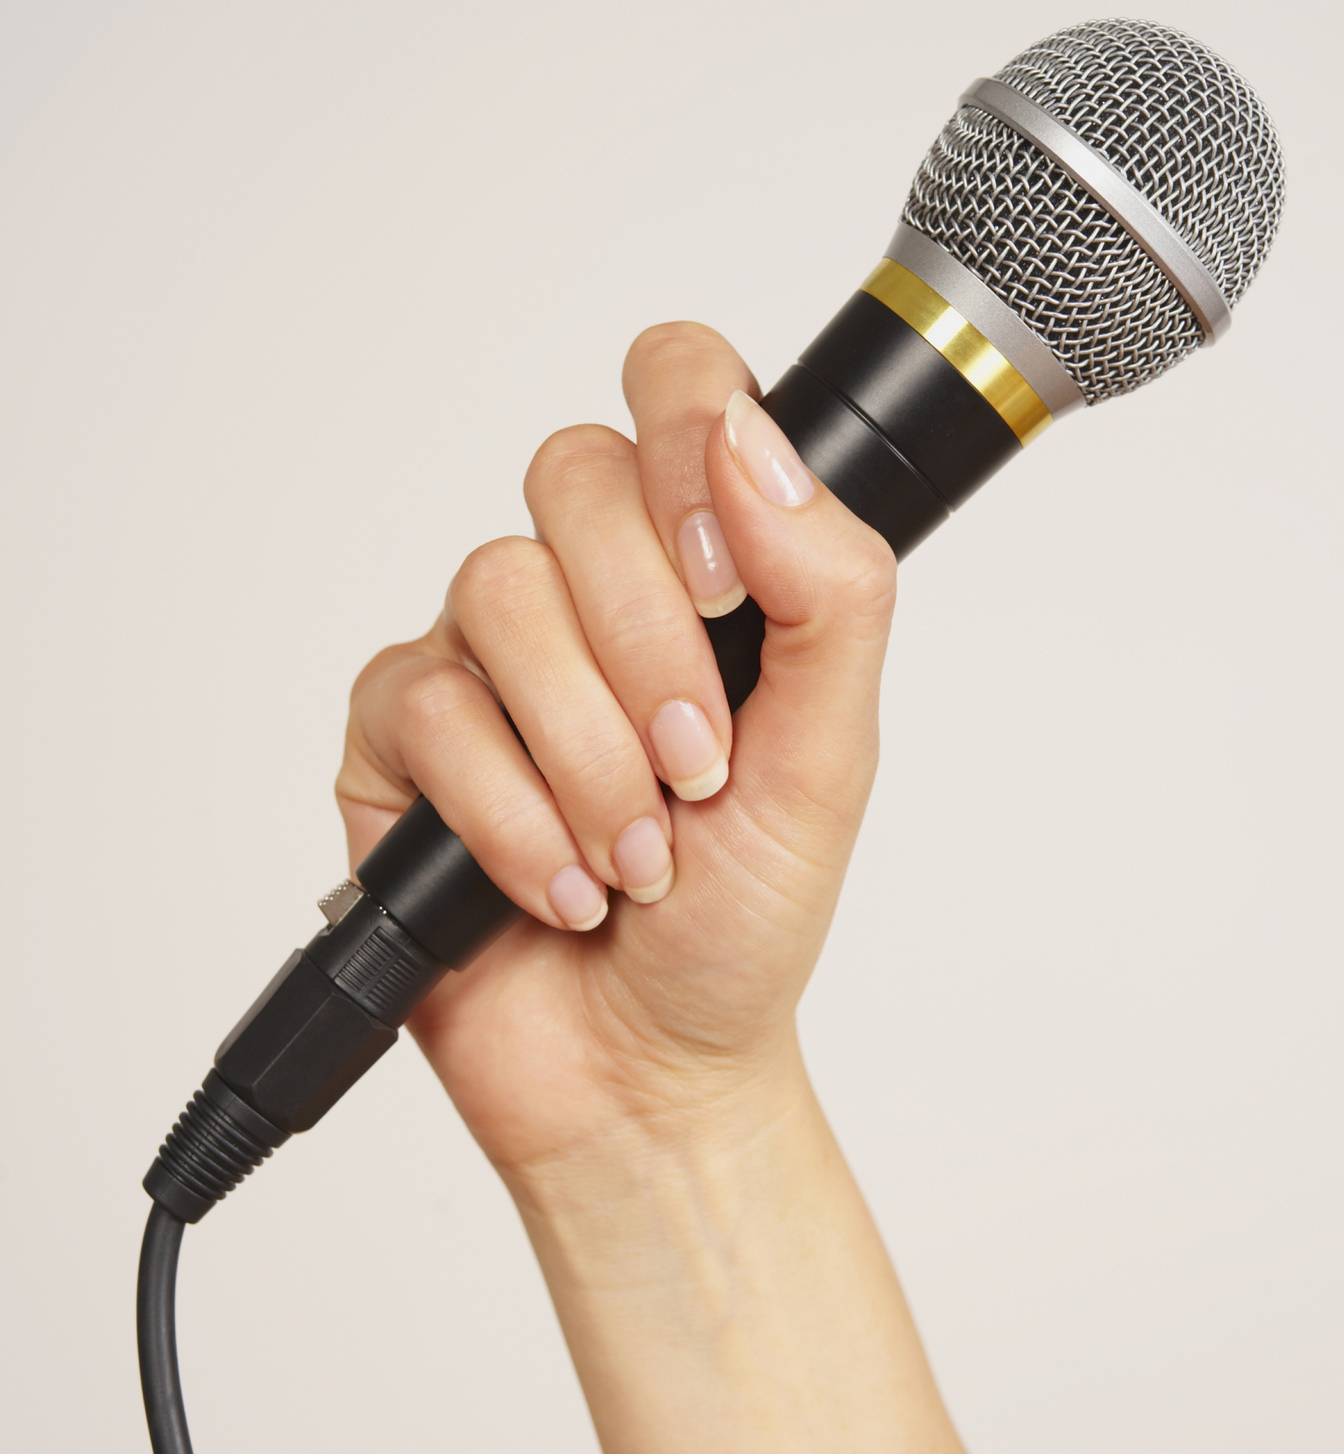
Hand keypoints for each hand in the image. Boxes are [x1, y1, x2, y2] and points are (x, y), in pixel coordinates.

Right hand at [335, 322, 895, 1179]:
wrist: (653, 1069)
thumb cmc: (746, 919)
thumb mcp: (834, 757)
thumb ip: (827, 589)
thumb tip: (752, 445)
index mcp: (696, 566)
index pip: (675, 385)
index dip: (689, 445)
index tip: (730, 587)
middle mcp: (581, 591)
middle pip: (571, 475)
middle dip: (650, 644)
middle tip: (696, 770)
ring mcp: (481, 656)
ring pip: (499, 592)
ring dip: (588, 754)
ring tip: (635, 859)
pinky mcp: (398, 738)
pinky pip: (431, 706)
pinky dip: (514, 817)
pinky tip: (562, 889)